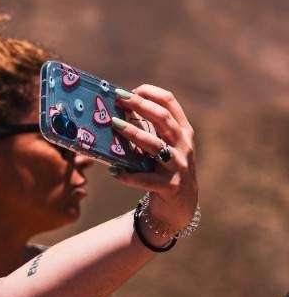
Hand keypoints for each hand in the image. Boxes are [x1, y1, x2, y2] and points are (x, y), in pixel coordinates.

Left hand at [110, 85, 198, 230]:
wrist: (181, 206)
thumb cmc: (164, 170)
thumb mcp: (163, 147)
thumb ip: (149, 131)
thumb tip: (116, 113)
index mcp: (182, 132)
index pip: (170, 104)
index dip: (151, 93)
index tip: (131, 90)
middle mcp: (184, 146)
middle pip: (163, 119)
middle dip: (140, 106)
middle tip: (118, 99)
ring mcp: (179, 166)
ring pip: (156, 146)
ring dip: (134, 133)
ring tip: (114, 124)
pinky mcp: (171, 186)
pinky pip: (146, 179)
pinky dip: (129, 175)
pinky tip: (113, 172)